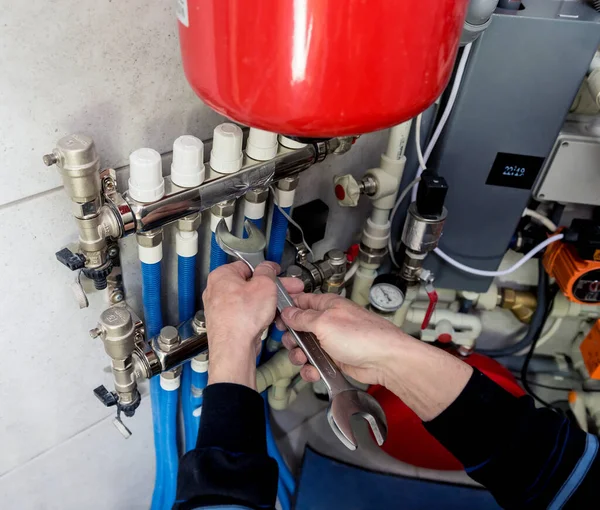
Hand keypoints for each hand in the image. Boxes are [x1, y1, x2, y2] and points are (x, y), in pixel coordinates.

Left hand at [203, 261, 303, 388]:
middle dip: (271, 288)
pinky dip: (258, 316)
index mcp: (221, 276)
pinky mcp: (226, 324)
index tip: (277, 274)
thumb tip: (267, 267)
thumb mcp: (264, 285)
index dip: (265, 270)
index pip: (247, 266)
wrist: (234, 349)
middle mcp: (216, 291)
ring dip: (267, 303)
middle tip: (286, 290)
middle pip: (249, 285)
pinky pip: (245, 315)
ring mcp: (220, 309)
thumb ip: (268, 272)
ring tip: (282, 306)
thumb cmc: (242, 318)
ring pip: (249, 301)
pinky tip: (271, 319)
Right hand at [278, 293, 403, 385]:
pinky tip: (314, 371)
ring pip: (305, 347)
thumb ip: (303, 318)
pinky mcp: (335, 358)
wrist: (385, 360)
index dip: (287, 310)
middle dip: (293, 338)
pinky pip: (316, 362)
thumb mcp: (325, 322)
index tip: (277, 320)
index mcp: (327, 305)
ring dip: (300, 356)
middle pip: (299, 327)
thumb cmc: (363, 336)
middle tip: (294, 344)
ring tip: (304, 360)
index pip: (300, 301)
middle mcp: (329, 321)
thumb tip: (288, 312)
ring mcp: (331, 340)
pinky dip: (311, 369)